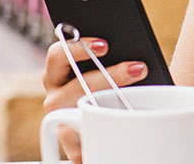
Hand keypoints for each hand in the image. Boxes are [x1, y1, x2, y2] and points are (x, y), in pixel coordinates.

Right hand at [42, 37, 148, 163]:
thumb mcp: (110, 73)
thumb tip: (132, 58)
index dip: (78, 47)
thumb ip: (113, 61)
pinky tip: (127, 126)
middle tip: (137, 68)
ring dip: (112, 105)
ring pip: (81, 114)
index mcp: (58, 75)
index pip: (58, 55)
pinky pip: (89, 140)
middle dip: (109, 76)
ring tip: (138, 98)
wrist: (114, 129)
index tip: (105, 45)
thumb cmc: (111, 91)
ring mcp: (63, 123)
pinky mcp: (74, 148)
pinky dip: (111, 133)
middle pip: (74, 86)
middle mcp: (56, 97)